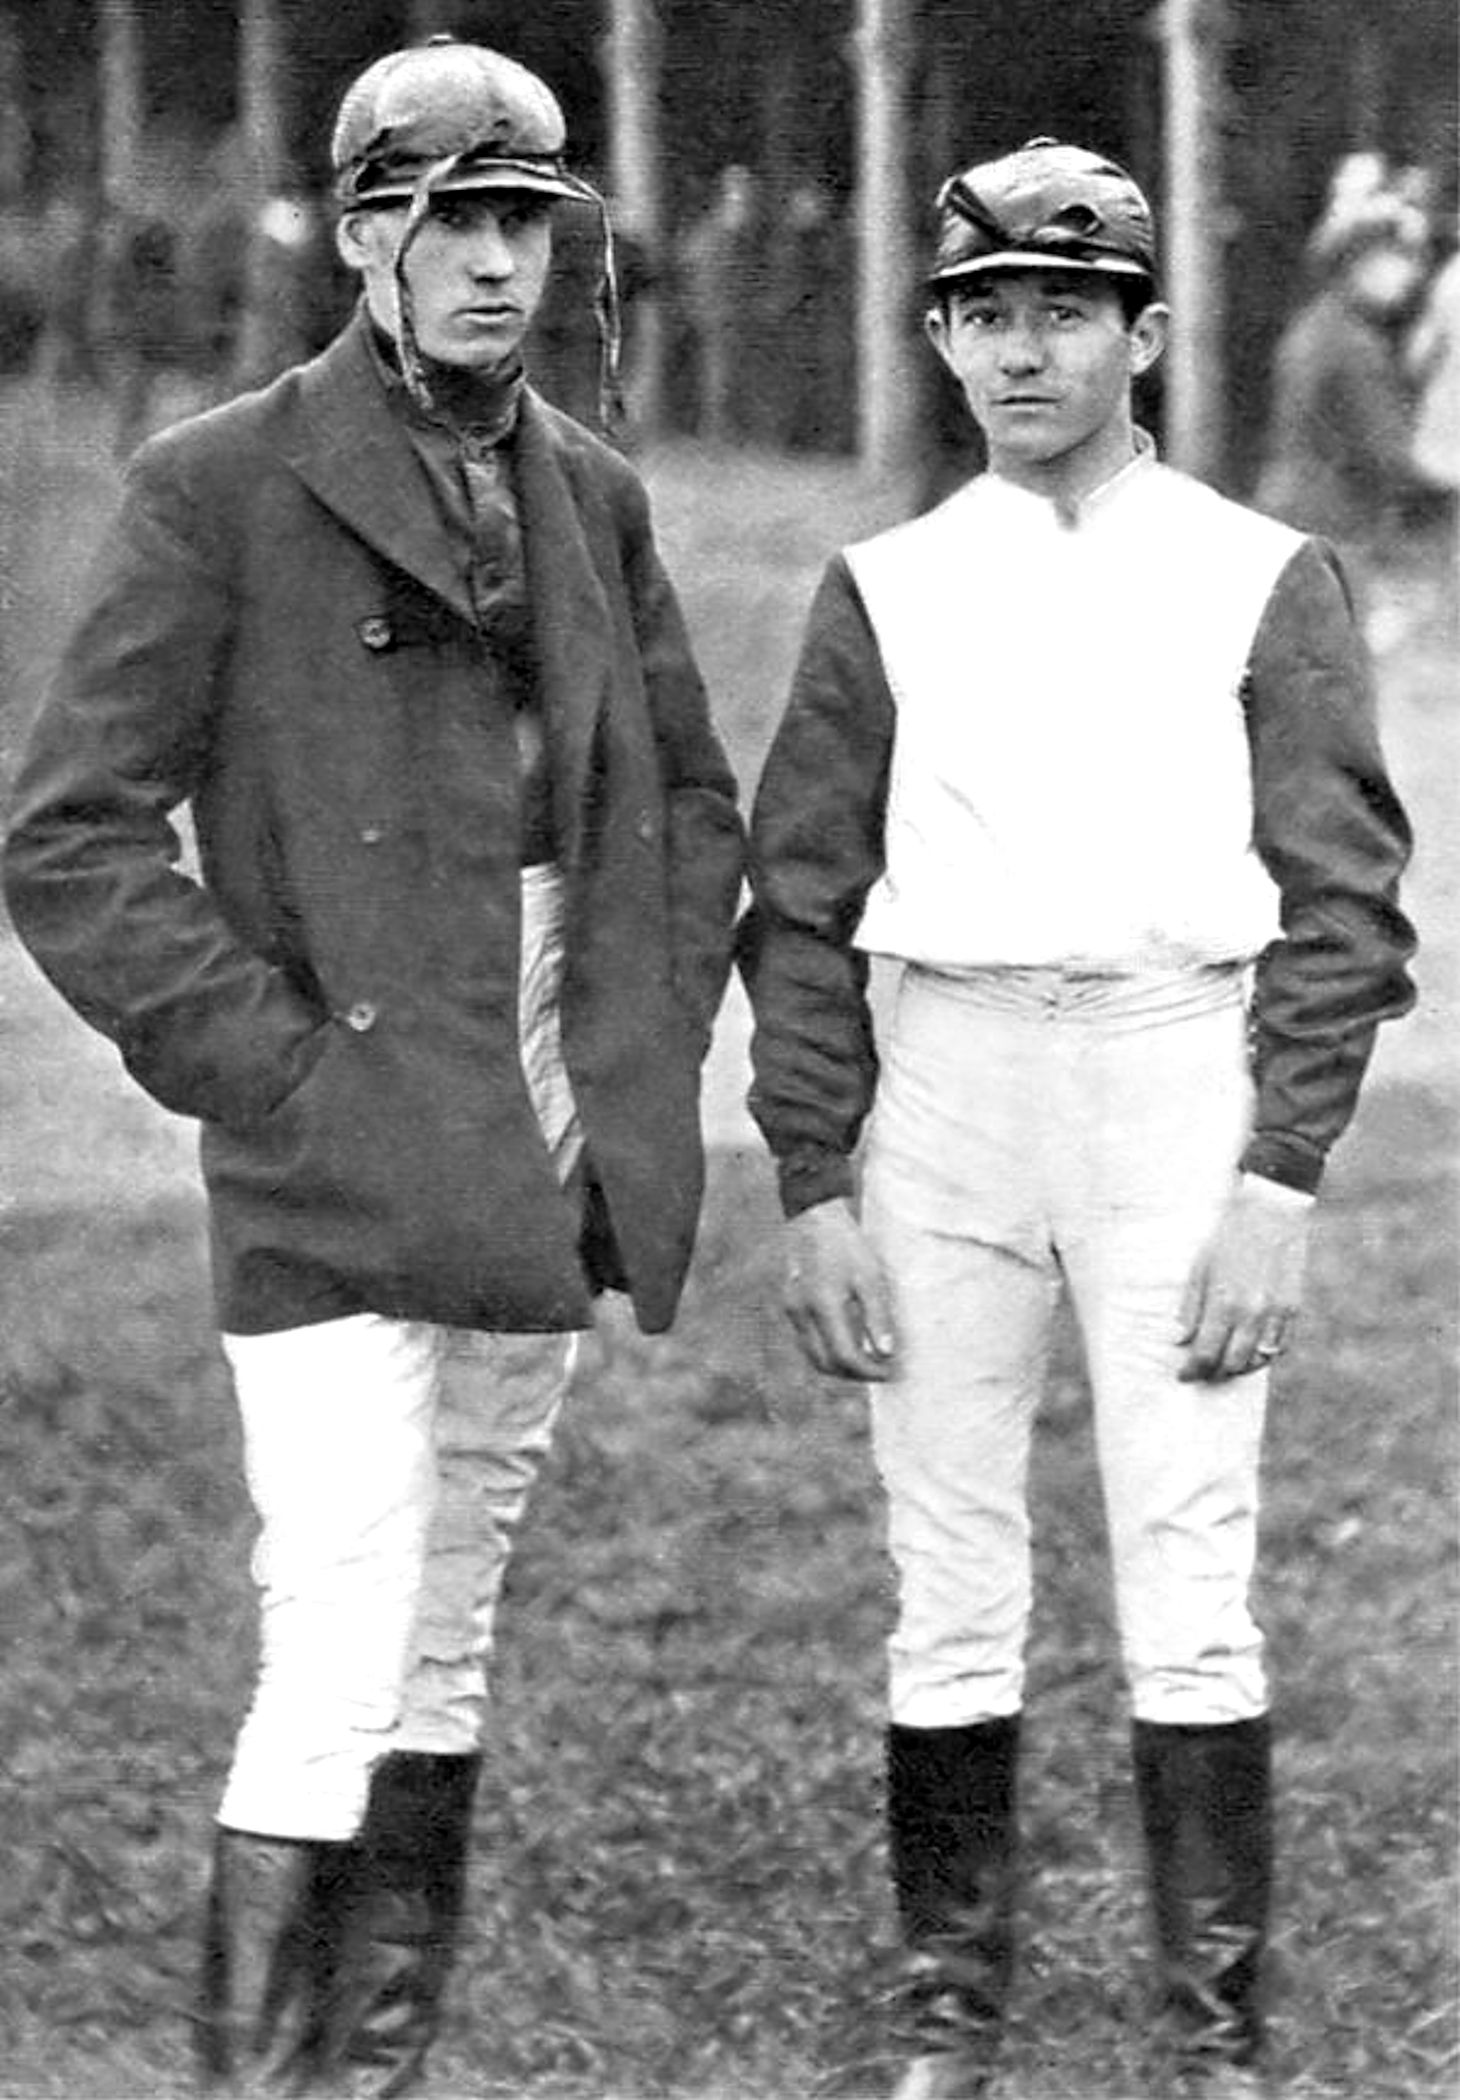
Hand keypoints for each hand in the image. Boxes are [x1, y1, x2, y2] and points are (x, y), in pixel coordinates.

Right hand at [782, 1198, 897, 1380]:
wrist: (814, 1217)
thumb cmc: (846, 1244)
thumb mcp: (870, 1277)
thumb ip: (877, 1317)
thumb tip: (885, 1353)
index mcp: (823, 1305)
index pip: (845, 1356)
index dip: (869, 1371)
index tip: (890, 1371)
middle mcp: (801, 1312)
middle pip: (824, 1364)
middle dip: (853, 1374)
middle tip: (880, 1371)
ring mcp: (791, 1310)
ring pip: (812, 1355)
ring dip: (838, 1365)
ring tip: (866, 1361)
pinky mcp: (789, 1305)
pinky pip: (806, 1340)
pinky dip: (826, 1350)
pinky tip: (847, 1341)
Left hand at [1177, 1173, 1314, 1382]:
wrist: (1271, 1212)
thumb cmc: (1228, 1236)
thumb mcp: (1199, 1267)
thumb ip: (1190, 1308)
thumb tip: (1180, 1341)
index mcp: (1224, 1302)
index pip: (1205, 1353)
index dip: (1192, 1370)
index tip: (1183, 1375)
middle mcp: (1252, 1313)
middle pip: (1231, 1363)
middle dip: (1213, 1373)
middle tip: (1201, 1372)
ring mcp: (1277, 1313)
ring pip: (1257, 1361)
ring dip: (1238, 1368)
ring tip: (1223, 1366)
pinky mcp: (1294, 1308)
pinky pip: (1279, 1347)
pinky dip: (1263, 1356)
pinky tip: (1250, 1353)